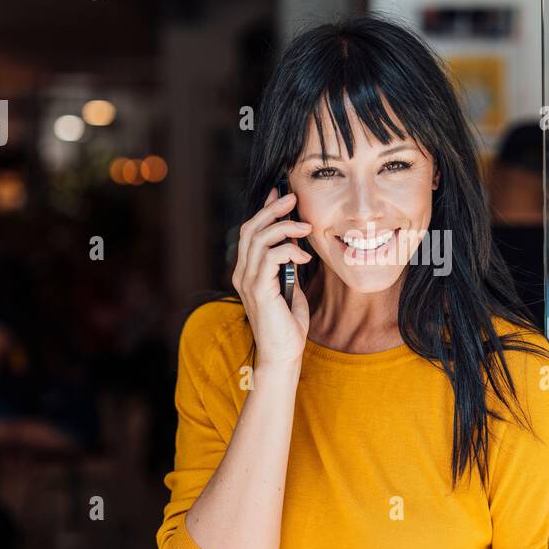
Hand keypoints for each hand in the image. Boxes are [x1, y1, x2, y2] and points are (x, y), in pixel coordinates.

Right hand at [232, 186, 313, 367]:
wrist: (283, 354)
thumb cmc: (288, 325)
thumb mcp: (290, 288)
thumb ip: (287, 267)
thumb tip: (295, 245)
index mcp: (247, 272)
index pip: (250, 232)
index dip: (264, 210)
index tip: (281, 195)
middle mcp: (243, 274)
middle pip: (251, 229)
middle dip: (272, 209)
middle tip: (293, 199)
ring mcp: (248, 281)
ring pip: (259, 239)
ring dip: (285, 228)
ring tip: (306, 227)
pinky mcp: (259, 290)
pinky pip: (270, 257)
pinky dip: (289, 250)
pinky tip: (303, 256)